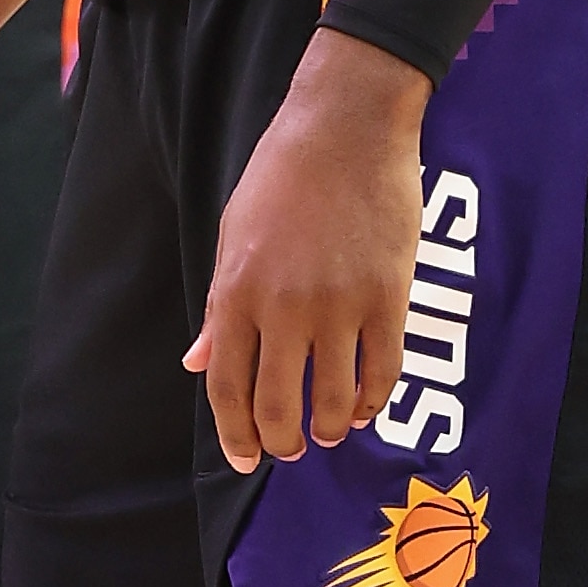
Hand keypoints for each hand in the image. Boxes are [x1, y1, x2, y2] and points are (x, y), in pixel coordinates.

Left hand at [190, 28, 428, 473]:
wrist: (347, 127)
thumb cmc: (282, 176)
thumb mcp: (232, 236)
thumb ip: (220, 309)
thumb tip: (199, 364)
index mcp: (237, 292)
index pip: (228, 387)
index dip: (234, 434)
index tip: (245, 458)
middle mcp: (284, 307)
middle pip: (278, 406)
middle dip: (281, 441)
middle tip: (289, 449)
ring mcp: (339, 304)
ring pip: (335, 400)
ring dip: (330, 429)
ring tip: (329, 431)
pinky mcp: (388, 296)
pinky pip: (383, 370)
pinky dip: (375, 400)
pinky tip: (367, 407)